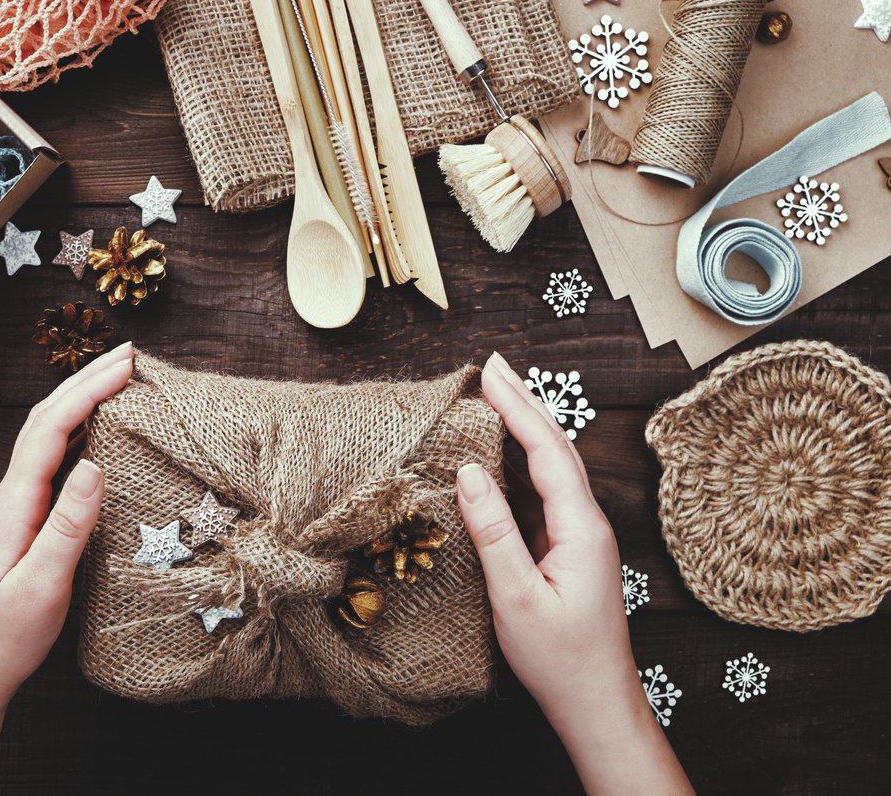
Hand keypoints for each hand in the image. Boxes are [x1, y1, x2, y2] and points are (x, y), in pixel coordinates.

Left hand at [0, 342, 133, 794]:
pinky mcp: (23, 524)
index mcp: (13, 506)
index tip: (127, 365)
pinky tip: (95, 436)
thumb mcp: (41, 588)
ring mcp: (14, 509)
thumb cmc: (2, 639)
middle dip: (85, 381)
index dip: (89, 390)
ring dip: (80, 401)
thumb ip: (67, 528)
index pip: (52, 430)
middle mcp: (10, 497)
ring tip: (117, 380)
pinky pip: (50, 463)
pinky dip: (76, 433)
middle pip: (46, 421)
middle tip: (129, 354)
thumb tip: (94, 464)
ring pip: (47, 438)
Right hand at [457, 353, 690, 795]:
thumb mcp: (515, 597)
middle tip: (493, 364)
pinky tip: (505, 452)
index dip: (518, 408)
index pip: (547, 451)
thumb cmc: (558, 658)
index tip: (490, 373)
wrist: (596, 702)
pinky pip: (546, 489)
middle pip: (557, 447)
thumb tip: (469, 472)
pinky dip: (525, 458)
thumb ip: (494, 532)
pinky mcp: (570, 549)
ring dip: (527, 425)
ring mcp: (581, 535)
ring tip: (498, 392)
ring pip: (555, 466)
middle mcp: (588, 523)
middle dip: (525, 401)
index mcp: (581, 529)